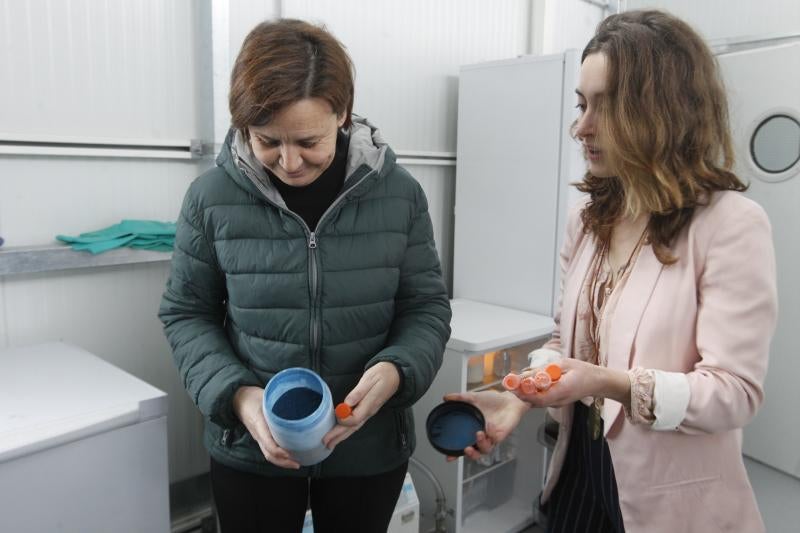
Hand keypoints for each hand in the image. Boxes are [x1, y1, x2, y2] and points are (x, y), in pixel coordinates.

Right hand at [233, 386, 299, 469]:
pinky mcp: (260, 437)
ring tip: (295, 463)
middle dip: (283, 462)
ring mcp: (258, 437)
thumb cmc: (253, 397)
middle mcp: (258, 434)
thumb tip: (299, 402)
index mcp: (259, 424)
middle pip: (269, 454)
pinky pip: (268, 450)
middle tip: (297, 464)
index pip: (268, 444)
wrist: (239, 399)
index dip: (279, 452)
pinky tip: (288, 455)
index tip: (290, 454)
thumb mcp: (266, 398)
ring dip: (281, 462)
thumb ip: (279, 402)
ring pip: (268, 455)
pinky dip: (278, 456)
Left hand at [322, 362, 400, 449]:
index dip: (344, 419)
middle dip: (338, 435)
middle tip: (326, 443)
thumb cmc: (381, 374)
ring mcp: (369, 412)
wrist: (395, 374)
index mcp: (369, 404)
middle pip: (352, 427)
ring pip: (354, 427)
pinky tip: (341, 433)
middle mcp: (369, 411)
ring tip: (330, 443)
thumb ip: (358, 392)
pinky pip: (356, 424)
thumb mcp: (370, 379)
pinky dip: (347, 430)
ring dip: (341, 436)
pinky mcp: (367, 411)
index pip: (355, 418)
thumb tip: (348, 403)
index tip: (336, 414)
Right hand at [442, 390, 529, 461]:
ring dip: (481, 444)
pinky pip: (496, 439)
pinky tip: (490, 425)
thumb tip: (446, 398)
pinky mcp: (501, 435)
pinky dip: (492, 432)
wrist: (509, 399)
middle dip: (470, 454)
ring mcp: (492, 437)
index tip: (449, 456)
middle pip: (475, 453)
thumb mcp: (474, 398)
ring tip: (479, 433)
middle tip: (466, 449)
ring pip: (486, 449)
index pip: (463, 445)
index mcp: (473, 430)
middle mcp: (482, 437)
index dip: (456, 453)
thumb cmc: (493, 401)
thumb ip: (460, 398)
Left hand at [511, 358, 629, 407]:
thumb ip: (545, 370)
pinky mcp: (557, 401)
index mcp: (561, 391)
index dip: (524, 394)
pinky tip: (526, 385)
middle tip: (508, 383)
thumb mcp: (564, 364)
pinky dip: (532, 393)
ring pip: (537, 402)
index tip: (512, 386)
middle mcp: (558, 401)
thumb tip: (527, 373)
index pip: (538, 398)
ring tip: (513, 383)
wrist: (597, 382)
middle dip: (520, 393)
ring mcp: (557, 403)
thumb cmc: (582, 370)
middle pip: (535, 401)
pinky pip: (542, 399)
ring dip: (525, 394)